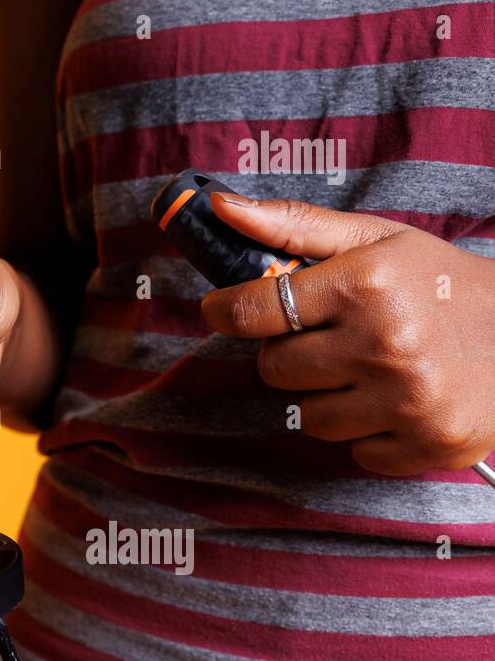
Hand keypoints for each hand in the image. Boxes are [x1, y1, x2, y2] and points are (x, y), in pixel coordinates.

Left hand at [200, 193, 494, 475]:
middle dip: (293, 353)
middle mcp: (385, 343)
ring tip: (371, 369)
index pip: (255, 308)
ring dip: (328, 397)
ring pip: (309, 418)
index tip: (221, 309)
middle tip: (333, 337)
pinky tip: (400, 401)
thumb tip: (221, 208)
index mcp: (366, 285)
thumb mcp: (376, 240)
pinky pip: (356, 452)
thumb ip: (294, 225)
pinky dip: (369, 432)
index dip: (226, 309)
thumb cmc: (440, 281)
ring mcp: (409, 400)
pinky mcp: (430, 443)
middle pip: (275, 368)